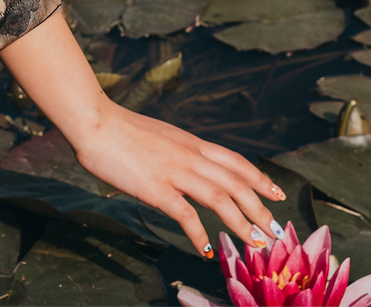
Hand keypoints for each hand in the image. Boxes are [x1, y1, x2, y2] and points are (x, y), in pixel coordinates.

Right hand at [75, 104, 284, 258]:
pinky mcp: (157, 188)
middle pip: (236, 183)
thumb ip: (176, 149)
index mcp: (191, 142)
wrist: (94, 121)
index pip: (235, 161)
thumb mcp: (159, 135)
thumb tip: (186, 163)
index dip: (259, 179)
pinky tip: (207, 250)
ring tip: (256, 242)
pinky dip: (200, 235)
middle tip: (275, 229)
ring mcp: (175, 171)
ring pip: (221, 199)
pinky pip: (187, 215)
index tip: (276, 192)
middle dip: (260, 207)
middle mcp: (190, 156)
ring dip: (243, 223)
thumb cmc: (118, 128)